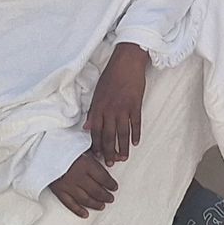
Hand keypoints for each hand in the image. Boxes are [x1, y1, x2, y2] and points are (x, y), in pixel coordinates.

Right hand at [48, 150, 117, 218]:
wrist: (44, 152)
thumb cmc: (65, 146)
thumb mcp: (83, 145)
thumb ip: (98, 151)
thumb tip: (116, 156)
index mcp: (86, 164)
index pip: (103, 177)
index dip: (110, 183)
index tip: (115, 187)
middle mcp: (79, 177)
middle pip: (96, 190)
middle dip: (105, 195)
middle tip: (111, 199)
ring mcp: (68, 186)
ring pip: (85, 199)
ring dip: (95, 204)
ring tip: (102, 206)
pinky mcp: (59, 191)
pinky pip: (70, 204)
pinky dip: (78, 210)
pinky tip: (85, 214)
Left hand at [84, 43, 147, 165]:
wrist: (127, 61)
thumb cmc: (111, 75)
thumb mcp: (97, 92)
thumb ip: (92, 111)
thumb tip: (87, 128)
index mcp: (98, 107)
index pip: (95, 131)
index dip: (96, 145)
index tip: (97, 156)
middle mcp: (110, 110)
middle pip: (109, 136)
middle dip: (109, 151)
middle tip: (110, 163)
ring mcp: (124, 108)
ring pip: (122, 133)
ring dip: (123, 147)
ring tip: (123, 157)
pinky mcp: (136, 105)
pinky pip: (136, 123)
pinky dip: (136, 134)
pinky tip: (136, 143)